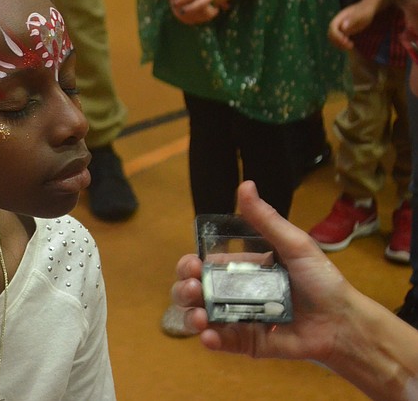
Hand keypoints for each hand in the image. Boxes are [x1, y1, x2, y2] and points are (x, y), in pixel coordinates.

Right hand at [171, 181, 353, 362]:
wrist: (343, 322)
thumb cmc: (321, 280)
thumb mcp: (294, 245)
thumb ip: (266, 220)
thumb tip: (245, 184)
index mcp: (240, 269)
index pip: (203, 265)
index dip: (189, 264)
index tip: (192, 264)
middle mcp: (233, 294)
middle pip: (194, 291)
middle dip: (184, 289)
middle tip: (193, 288)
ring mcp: (238, 319)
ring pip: (200, 318)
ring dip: (189, 316)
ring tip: (199, 316)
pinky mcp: (247, 343)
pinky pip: (221, 343)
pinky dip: (210, 340)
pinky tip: (210, 336)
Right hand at [328, 1, 376, 49]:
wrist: (367, 8)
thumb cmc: (365, 11)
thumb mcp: (361, 15)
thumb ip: (352, 20)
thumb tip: (342, 27)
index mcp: (339, 18)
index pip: (332, 28)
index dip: (337, 36)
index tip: (346, 40)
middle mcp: (337, 23)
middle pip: (331, 35)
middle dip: (338, 42)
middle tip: (350, 46)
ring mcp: (340, 28)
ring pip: (334, 39)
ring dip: (340, 45)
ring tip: (350, 47)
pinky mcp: (343, 32)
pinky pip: (339, 40)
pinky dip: (343, 44)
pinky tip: (351, 46)